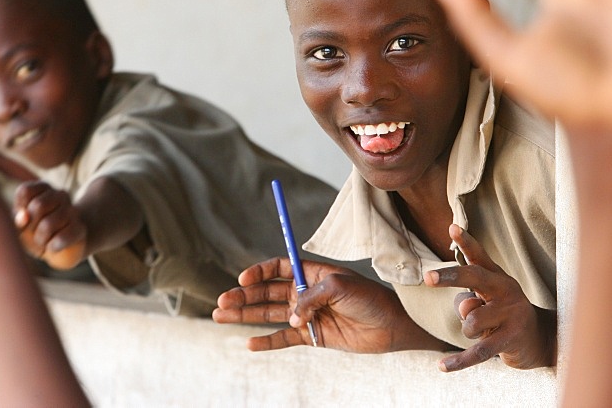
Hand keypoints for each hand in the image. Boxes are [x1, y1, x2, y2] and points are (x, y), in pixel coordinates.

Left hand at [13, 181, 86, 269]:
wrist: (62, 249)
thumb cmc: (36, 233)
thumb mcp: (20, 227)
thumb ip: (17, 220)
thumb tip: (23, 216)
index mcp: (43, 189)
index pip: (25, 191)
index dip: (19, 210)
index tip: (24, 220)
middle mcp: (60, 195)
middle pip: (38, 206)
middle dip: (30, 226)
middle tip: (34, 233)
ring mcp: (72, 210)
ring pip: (48, 224)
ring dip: (40, 239)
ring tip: (43, 241)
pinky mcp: (80, 228)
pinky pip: (61, 238)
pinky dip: (52, 246)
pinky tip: (52, 246)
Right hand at [213, 257, 441, 353]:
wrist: (392, 325)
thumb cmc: (370, 299)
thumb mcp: (341, 287)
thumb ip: (312, 297)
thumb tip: (291, 316)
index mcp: (312, 273)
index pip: (278, 268)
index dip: (259, 272)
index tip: (243, 278)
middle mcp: (306, 292)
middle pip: (267, 292)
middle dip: (243, 296)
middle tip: (222, 301)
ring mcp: (307, 314)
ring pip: (269, 314)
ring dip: (246, 315)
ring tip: (220, 315)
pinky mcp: (313, 336)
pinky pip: (284, 339)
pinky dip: (267, 342)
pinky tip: (249, 344)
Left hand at [424, 225, 554, 370]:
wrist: (541, 339)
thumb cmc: (503, 314)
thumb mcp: (487, 302)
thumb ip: (469, 299)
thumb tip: (465, 307)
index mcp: (497, 277)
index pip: (479, 257)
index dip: (466, 242)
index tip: (452, 227)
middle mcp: (505, 290)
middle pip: (474, 278)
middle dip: (449, 277)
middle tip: (427, 277)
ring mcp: (511, 314)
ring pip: (471, 320)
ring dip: (467, 330)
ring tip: (479, 332)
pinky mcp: (511, 339)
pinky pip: (479, 351)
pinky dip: (459, 361)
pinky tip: (442, 366)